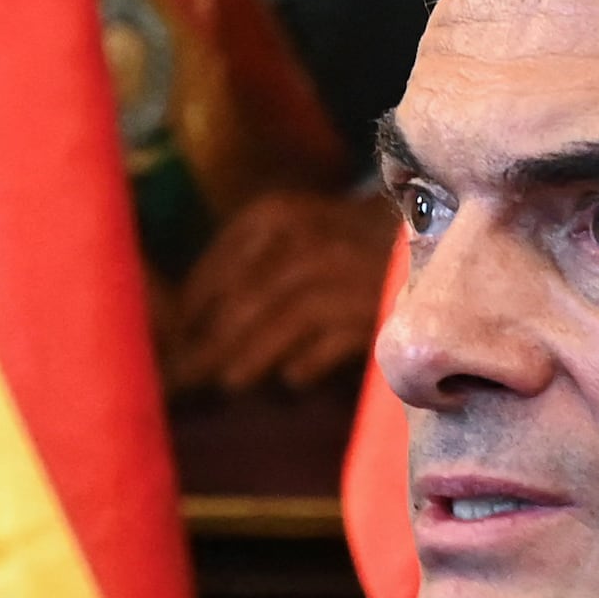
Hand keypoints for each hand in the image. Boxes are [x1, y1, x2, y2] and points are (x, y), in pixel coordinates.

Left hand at [160, 185, 397, 393]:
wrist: (425, 233)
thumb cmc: (335, 241)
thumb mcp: (285, 233)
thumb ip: (240, 268)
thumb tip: (185, 324)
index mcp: (273, 216)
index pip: (217, 270)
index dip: (191, 311)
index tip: (173, 343)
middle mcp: (305, 237)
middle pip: (245, 301)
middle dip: (213, 343)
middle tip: (188, 377)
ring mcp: (341, 271)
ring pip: (283, 322)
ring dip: (251, 356)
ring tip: (229, 381)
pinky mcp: (374, 305)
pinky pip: (330, 341)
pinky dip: (307, 363)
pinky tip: (292, 379)